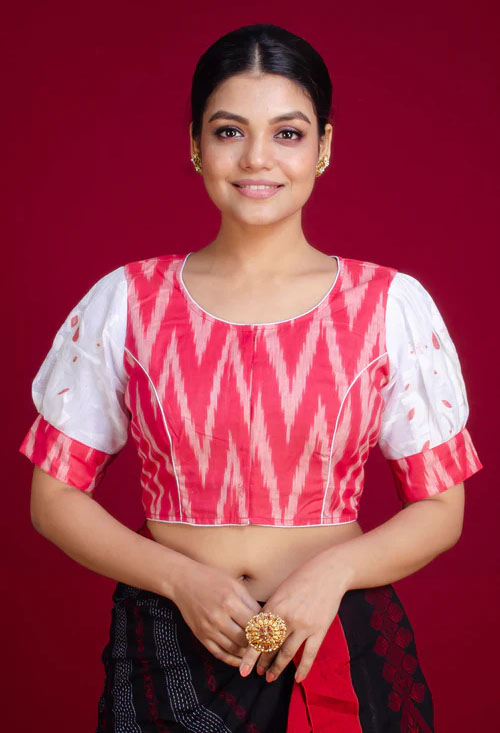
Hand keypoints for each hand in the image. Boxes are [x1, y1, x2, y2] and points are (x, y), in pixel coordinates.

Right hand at [172, 559, 262, 666]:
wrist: (183, 581)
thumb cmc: (212, 579)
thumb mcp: (234, 585)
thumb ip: (250, 602)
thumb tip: (264, 619)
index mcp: (230, 601)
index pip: (254, 623)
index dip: (265, 630)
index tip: (272, 633)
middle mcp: (219, 617)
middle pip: (245, 639)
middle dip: (257, 643)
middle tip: (266, 645)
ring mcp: (208, 629)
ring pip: (234, 649)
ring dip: (246, 653)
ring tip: (256, 653)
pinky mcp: (201, 636)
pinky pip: (219, 654)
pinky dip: (232, 660)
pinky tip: (241, 659)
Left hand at [239, 552, 350, 683]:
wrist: (328, 572)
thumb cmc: (302, 578)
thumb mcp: (280, 591)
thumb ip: (270, 610)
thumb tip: (258, 630)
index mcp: (274, 606)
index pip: (258, 636)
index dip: (250, 655)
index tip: (243, 669)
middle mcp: (287, 617)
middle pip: (270, 646)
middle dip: (262, 662)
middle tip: (258, 672)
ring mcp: (304, 625)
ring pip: (287, 653)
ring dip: (277, 667)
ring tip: (270, 677)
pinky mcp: (320, 629)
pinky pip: (310, 654)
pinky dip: (303, 668)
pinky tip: (298, 679)